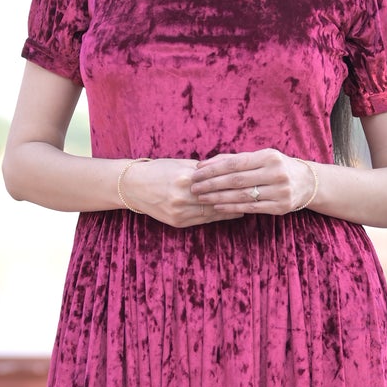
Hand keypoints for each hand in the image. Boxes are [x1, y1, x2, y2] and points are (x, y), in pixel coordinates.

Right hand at [118, 158, 239, 227]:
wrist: (133, 186)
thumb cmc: (158, 170)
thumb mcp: (180, 164)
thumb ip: (203, 169)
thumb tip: (226, 169)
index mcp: (185, 178)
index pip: (216, 183)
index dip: (234, 184)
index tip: (249, 183)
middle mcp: (183, 196)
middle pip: (216, 199)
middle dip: (235, 198)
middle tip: (254, 196)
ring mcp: (180, 211)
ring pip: (212, 212)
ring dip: (230, 210)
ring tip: (246, 206)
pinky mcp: (177, 222)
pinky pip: (202, 220)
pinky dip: (217, 217)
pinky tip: (229, 214)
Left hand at [187, 148, 316, 217]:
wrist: (306, 182)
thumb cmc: (276, 166)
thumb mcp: (260, 157)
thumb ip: (233, 159)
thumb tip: (204, 164)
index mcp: (269, 157)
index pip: (235, 163)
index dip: (213, 169)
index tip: (196, 173)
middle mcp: (276, 173)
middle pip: (237, 180)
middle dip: (212, 184)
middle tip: (194, 187)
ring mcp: (280, 191)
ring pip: (242, 196)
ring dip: (218, 198)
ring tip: (202, 198)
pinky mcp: (280, 207)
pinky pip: (251, 208)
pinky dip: (232, 208)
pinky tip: (217, 207)